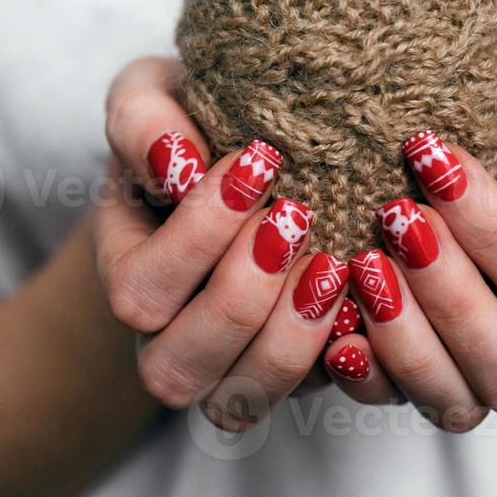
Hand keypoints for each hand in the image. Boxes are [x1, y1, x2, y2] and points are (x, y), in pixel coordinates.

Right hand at [93, 57, 351, 429]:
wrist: (254, 157)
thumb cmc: (196, 125)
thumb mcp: (155, 95)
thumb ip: (142, 117)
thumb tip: (174, 160)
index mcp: (129, 274)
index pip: (140, 292)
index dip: (199, 235)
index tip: (261, 159)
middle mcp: (168, 337)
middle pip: (176, 367)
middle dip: (239, 295)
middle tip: (294, 216)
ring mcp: (229, 367)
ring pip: (239, 401)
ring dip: (289, 336)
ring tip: (334, 261)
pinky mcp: (294, 376)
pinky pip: (311, 397)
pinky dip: (343, 356)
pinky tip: (366, 294)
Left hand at [320, 64, 496, 430]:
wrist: (468, 160)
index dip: (492, 229)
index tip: (431, 155)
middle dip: (451, 296)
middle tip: (396, 216)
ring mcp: (467, 370)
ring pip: (456, 403)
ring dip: (405, 339)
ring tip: (363, 262)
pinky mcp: (405, 378)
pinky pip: (387, 403)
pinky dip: (361, 373)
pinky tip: (335, 326)